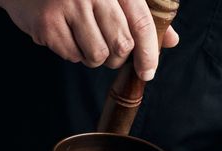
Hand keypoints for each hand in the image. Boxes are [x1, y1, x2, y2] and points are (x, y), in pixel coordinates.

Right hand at [0, 0, 178, 80]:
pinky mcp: (49, 25)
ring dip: (94, 57)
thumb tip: (172, 41)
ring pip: (98, 56)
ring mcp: (68, 6)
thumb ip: (142, 18)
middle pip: (121, 46)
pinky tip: (66, 36)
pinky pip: (74, 57)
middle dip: (118, 57)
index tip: (148, 73)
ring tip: (83, 39)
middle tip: (108, 49)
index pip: (141, 23)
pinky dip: (74, 54)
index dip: (149, 53)